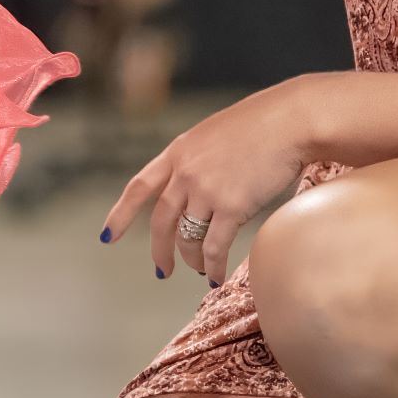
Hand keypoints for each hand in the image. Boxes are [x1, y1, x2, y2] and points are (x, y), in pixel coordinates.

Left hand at [100, 80, 313, 285]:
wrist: (290, 121)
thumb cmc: (263, 124)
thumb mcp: (214, 134)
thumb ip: (199, 159)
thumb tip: (195, 189)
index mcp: (178, 151)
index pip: (140, 187)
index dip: (121, 214)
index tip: (107, 236)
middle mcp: (186, 172)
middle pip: (161, 221)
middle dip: (159, 250)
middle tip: (162, 269)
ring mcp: (206, 190)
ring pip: (187, 237)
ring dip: (192, 259)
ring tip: (199, 269)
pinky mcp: (231, 207)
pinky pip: (214, 247)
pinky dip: (213, 266)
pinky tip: (216, 276)